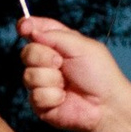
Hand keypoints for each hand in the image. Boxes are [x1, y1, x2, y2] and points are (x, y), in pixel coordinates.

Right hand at [17, 14, 124, 131]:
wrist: (106, 105)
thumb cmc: (99, 74)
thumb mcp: (81, 46)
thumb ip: (55, 35)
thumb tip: (31, 31)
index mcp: (57, 44)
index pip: (35, 30)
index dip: (27, 26)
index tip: (24, 27)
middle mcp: (46, 62)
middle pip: (26, 52)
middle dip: (43, 57)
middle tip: (60, 63)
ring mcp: (42, 83)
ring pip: (28, 76)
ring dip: (51, 79)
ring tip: (66, 84)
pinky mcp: (40, 103)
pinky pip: (35, 95)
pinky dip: (52, 96)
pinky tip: (64, 98)